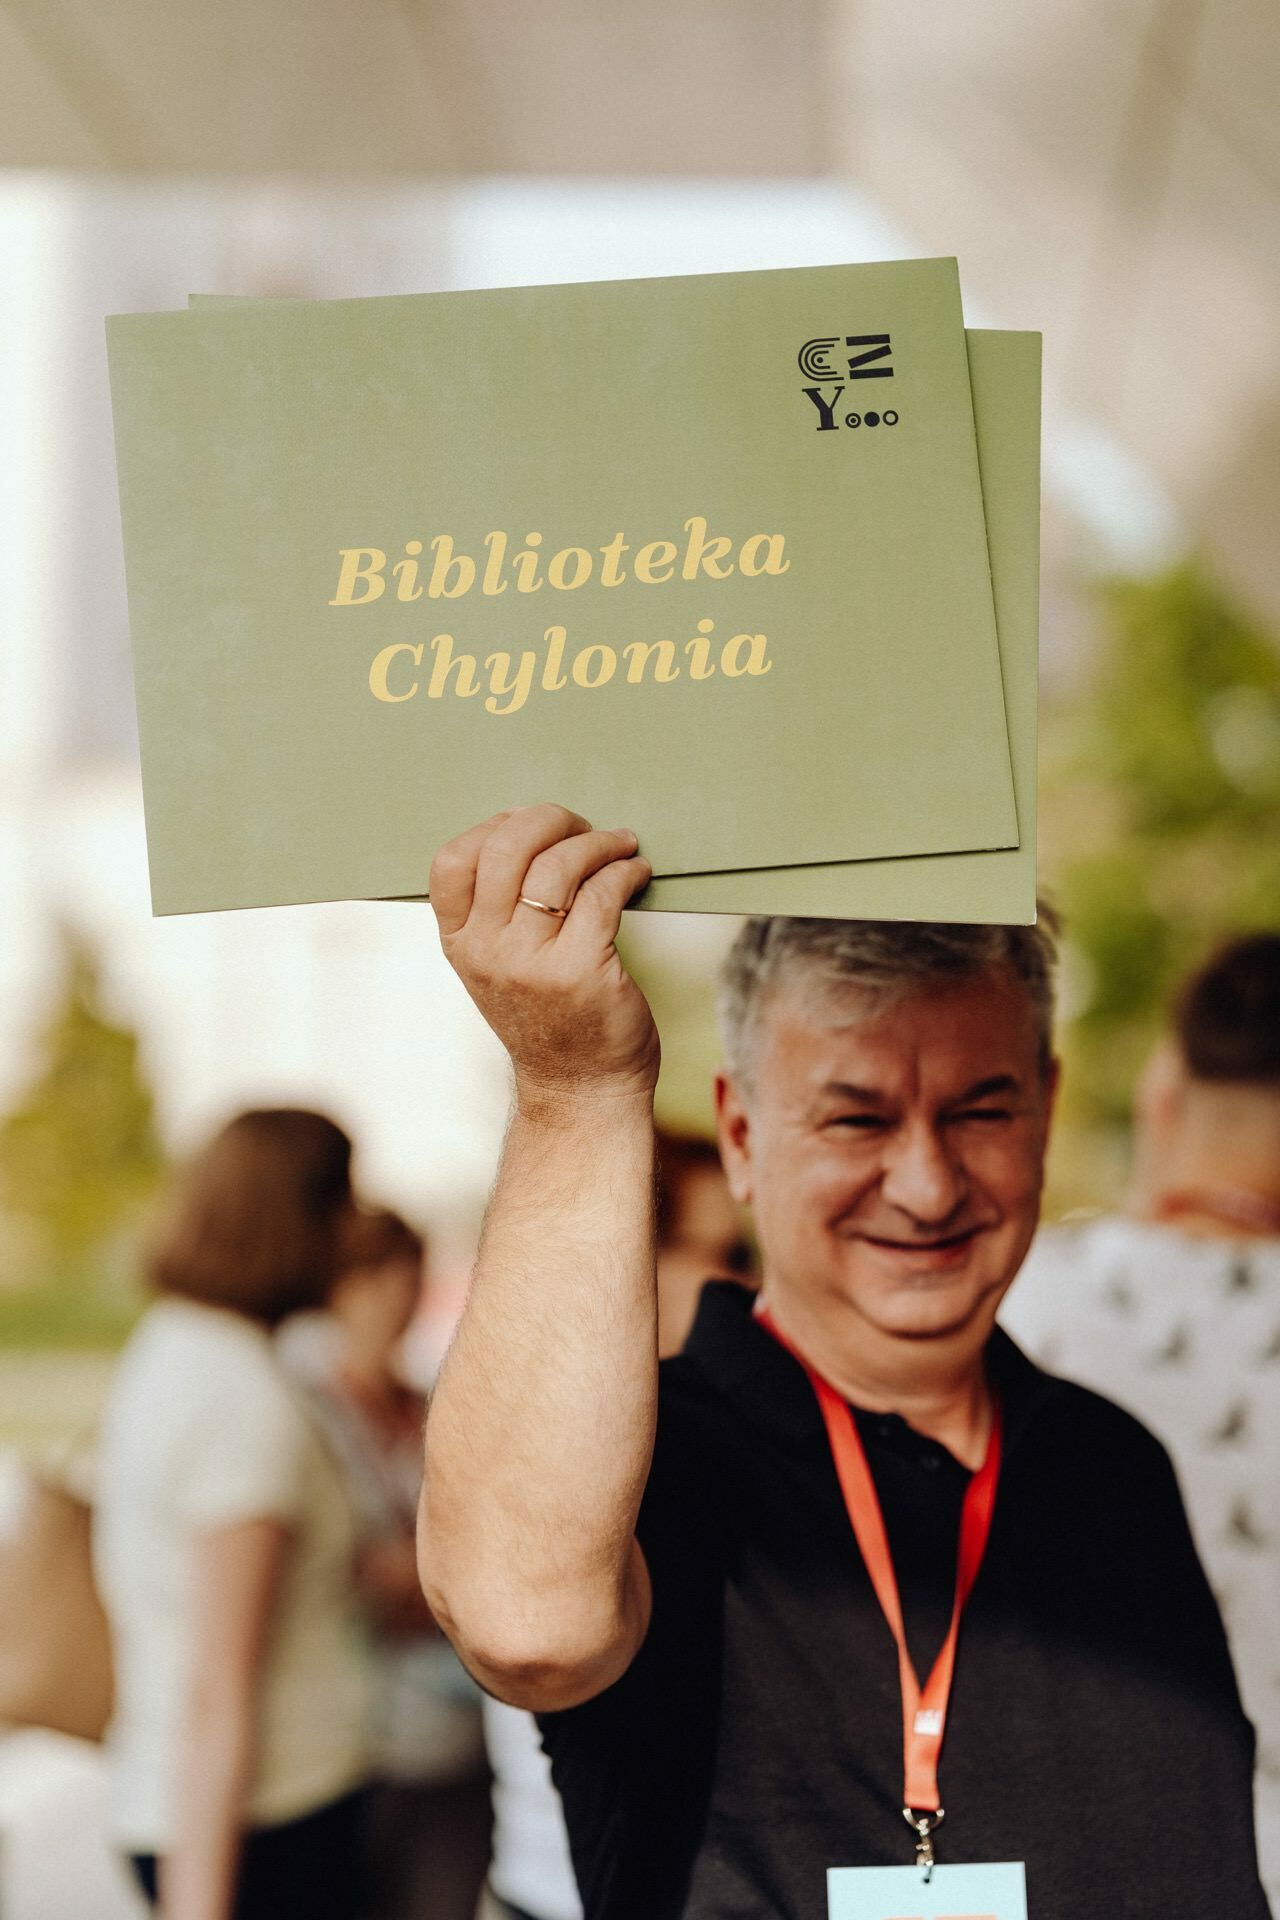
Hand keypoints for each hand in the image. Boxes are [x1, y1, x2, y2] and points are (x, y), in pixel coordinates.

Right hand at [430, 804, 658, 1104]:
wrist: (580, 1090)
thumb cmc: (551, 1018)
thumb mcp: (500, 967)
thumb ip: (500, 912)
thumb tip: (538, 830)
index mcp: (460, 944)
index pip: (451, 861)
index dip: (495, 826)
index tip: (534, 827)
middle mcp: (486, 952)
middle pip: (506, 847)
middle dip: (552, 820)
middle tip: (585, 828)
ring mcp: (530, 963)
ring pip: (558, 866)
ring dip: (599, 843)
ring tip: (621, 846)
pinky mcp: (580, 971)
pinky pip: (602, 894)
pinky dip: (625, 872)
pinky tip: (637, 874)